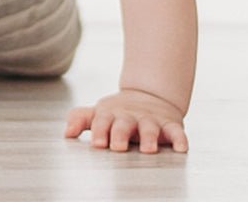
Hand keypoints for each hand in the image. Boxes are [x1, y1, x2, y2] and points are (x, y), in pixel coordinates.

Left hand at [65, 89, 188, 152]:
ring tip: (148, 150)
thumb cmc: (119, 112)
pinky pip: (176, 132)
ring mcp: (150, 120)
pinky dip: (179, 138)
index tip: (96, 144)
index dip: (99, 131)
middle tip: (117, 147)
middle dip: (120, 135)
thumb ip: (81, 119)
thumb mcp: (99, 113)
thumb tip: (66, 132)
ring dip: (149, 138)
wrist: (149, 96)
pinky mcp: (169, 125)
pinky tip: (181, 148)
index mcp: (111, 115)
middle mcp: (130, 117)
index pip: (102, 121)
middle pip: (124, 124)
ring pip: (150, 128)